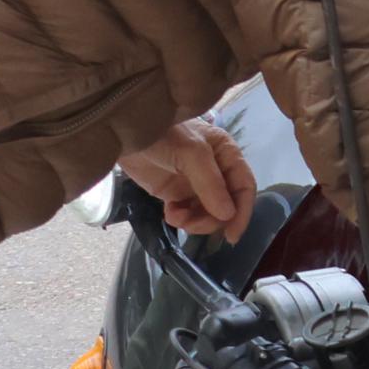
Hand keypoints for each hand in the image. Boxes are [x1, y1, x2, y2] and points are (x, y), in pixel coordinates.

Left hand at [115, 118, 257, 237]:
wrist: (124, 132)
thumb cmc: (162, 133)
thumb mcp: (190, 152)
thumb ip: (210, 183)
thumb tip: (228, 215)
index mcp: (227, 155)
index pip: (244, 187)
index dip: (242, 212)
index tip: (231, 235)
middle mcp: (216, 172)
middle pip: (227, 206)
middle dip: (212, 220)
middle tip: (192, 225)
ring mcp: (196, 184)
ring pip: (208, 214)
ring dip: (195, 222)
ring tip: (176, 218)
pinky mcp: (176, 193)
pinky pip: (188, 215)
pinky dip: (180, 220)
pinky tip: (169, 213)